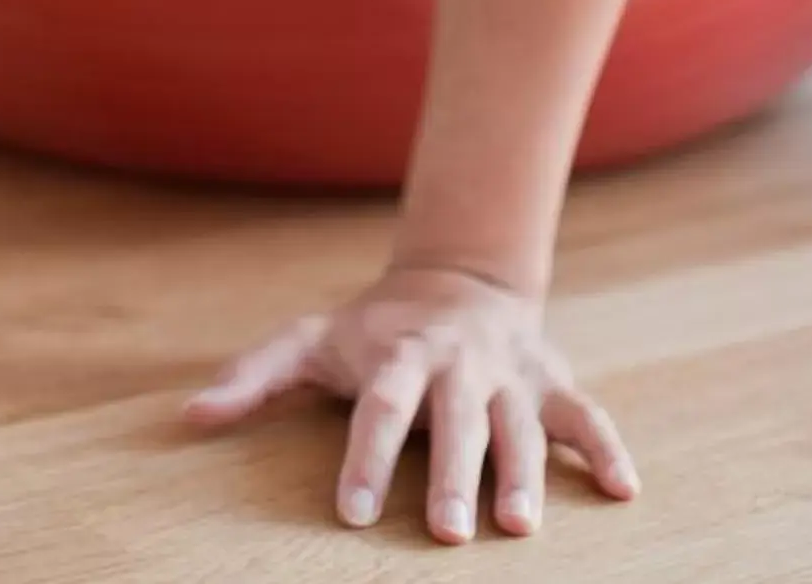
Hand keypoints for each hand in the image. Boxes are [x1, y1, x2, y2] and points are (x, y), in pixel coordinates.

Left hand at [184, 262, 638, 544]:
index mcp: (398, 355)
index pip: (379, 407)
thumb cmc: (374, 328)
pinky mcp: (551, 380)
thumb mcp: (311, 340)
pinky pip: (586, 415)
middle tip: (446, 533)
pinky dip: (607, 448)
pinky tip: (624, 490)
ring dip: (524, 472)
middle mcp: (457, 363)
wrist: (459, 278)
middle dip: (452, 474)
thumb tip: (188, 418)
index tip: (349, 511)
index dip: (364, 457)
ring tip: (519, 526)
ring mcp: (509, 373)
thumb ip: (254, 377)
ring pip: (521, 424)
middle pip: (455, 421)